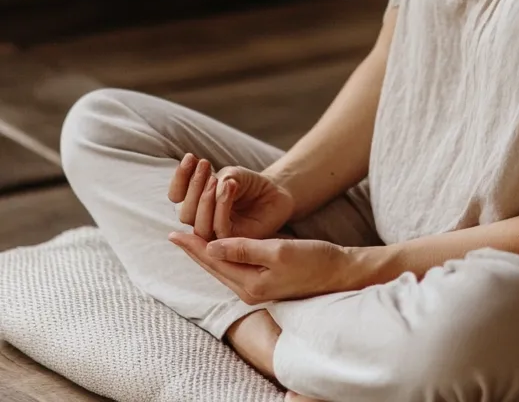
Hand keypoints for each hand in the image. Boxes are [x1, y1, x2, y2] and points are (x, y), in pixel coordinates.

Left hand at [166, 232, 389, 303]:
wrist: (340, 272)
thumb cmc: (314, 259)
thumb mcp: (279, 250)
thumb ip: (245, 248)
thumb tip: (211, 246)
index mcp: (249, 283)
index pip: (214, 262)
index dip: (194, 246)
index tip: (174, 233)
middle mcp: (249, 289)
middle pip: (214, 268)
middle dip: (195, 251)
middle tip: (175, 235)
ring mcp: (257, 287)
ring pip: (224, 268)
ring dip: (207, 253)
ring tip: (191, 239)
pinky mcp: (266, 282)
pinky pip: (236, 268)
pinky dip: (224, 255)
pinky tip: (220, 248)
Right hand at [168, 153, 295, 241]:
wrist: (276, 192)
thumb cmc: (250, 183)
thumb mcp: (231, 175)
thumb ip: (218, 181)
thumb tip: (209, 187)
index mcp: (195, 204)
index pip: (176, 196)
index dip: (179, 178)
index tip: (190, 157)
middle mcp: (202, 221)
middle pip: (185, 213)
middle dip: (193, 187)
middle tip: (205, 165)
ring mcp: (216, 233)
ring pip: (198, 225)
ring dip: (204, 199)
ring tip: (215, 179)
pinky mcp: (233, 240)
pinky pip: (220, 228)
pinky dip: (221, 207)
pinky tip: (229, 187)